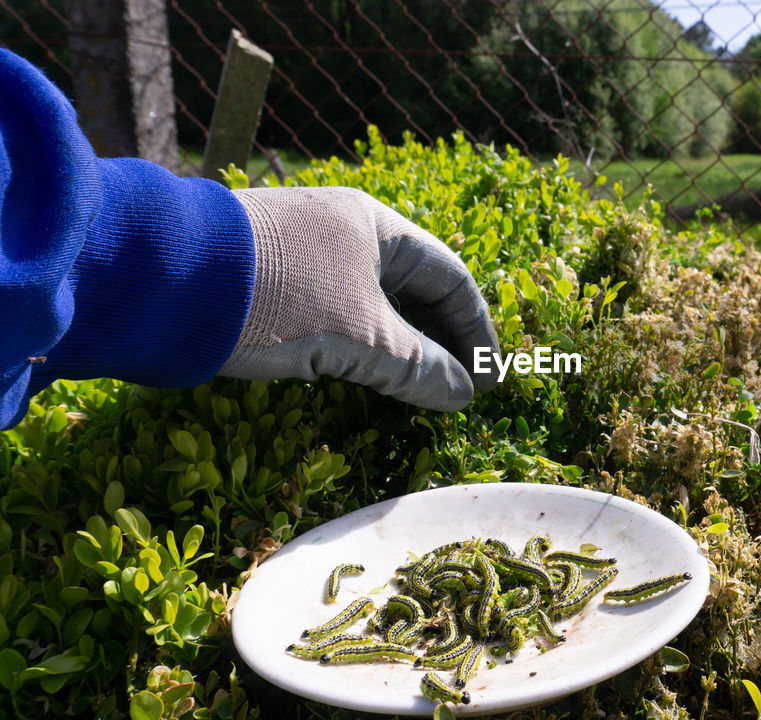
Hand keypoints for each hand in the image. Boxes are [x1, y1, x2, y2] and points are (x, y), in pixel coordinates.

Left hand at [218, 187, 498, 410]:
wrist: (160, 281)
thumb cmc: (276, 296)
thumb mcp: (360, 336)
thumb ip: (418, 367)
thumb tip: (463, 394)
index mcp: (376, 226)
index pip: (451, 278)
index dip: (477, 332)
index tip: (489, 379)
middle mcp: (343, 230)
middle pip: (414, 289)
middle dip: (441, 341)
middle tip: (457, 389)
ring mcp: (303, 252)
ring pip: (372, 303)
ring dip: (399, 348)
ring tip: (415, 389)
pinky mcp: (269, 278)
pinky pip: (334, 311)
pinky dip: (358, 344)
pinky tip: (359, 372)